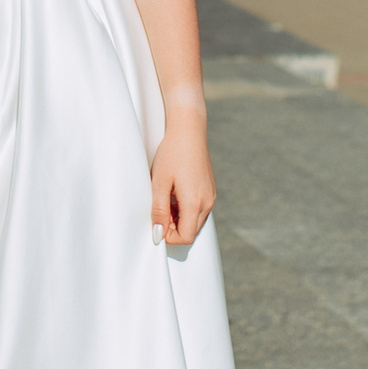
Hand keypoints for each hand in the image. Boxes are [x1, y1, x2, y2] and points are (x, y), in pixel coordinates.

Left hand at [149, 109, 214, 245]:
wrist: (189, 130)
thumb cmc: (172, 154)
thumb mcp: (160, 183)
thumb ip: (159, 211)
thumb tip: (158, 235)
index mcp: (195, 203)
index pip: (185, 237)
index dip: (168, 236)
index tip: (156, 221)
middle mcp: (207, 203)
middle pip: (191, 232)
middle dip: (173, 228)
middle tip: (159, 209)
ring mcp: (211, 196)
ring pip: (195, 222)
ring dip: (179, 219)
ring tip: (166, 198)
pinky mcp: (210, 190)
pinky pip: (199, 210)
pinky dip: (186, 210)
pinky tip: (175, 193)